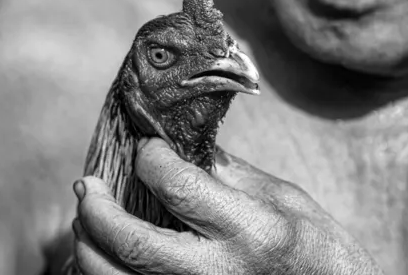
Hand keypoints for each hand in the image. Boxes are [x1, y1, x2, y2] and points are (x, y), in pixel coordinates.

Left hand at [73, 137, 382, 274]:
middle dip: (96, 208)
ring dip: (88, 246)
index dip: (150, 158)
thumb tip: (181, 146)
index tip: (145, 145)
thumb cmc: (320, 253)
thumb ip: (229, 174)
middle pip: (132, 242)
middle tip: (86, 184)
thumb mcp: (286, 200)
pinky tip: (103, 256)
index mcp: (251, 231)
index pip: (178, 187)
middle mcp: (217, 273)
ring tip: (86, 219)